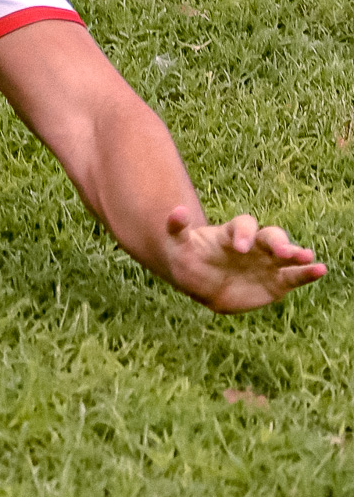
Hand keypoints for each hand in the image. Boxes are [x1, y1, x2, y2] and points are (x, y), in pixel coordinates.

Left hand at [165, 207, 325, 313]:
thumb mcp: (177, 244)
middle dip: (277, 242)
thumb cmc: (189, 260)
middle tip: (282, 251)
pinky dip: (307, 273)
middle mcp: (254, 245)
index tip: (240, 247)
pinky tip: (320, 270)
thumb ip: (177, 229)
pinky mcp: (277, 282)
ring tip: (307, 256)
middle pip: (271, 236)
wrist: (200, 285)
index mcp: (232, 233)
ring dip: (297, 254)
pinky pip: (294, 276)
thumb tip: (178, 211)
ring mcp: (267, 262)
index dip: (244, 233)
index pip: (243, 226)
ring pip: (287, 254)